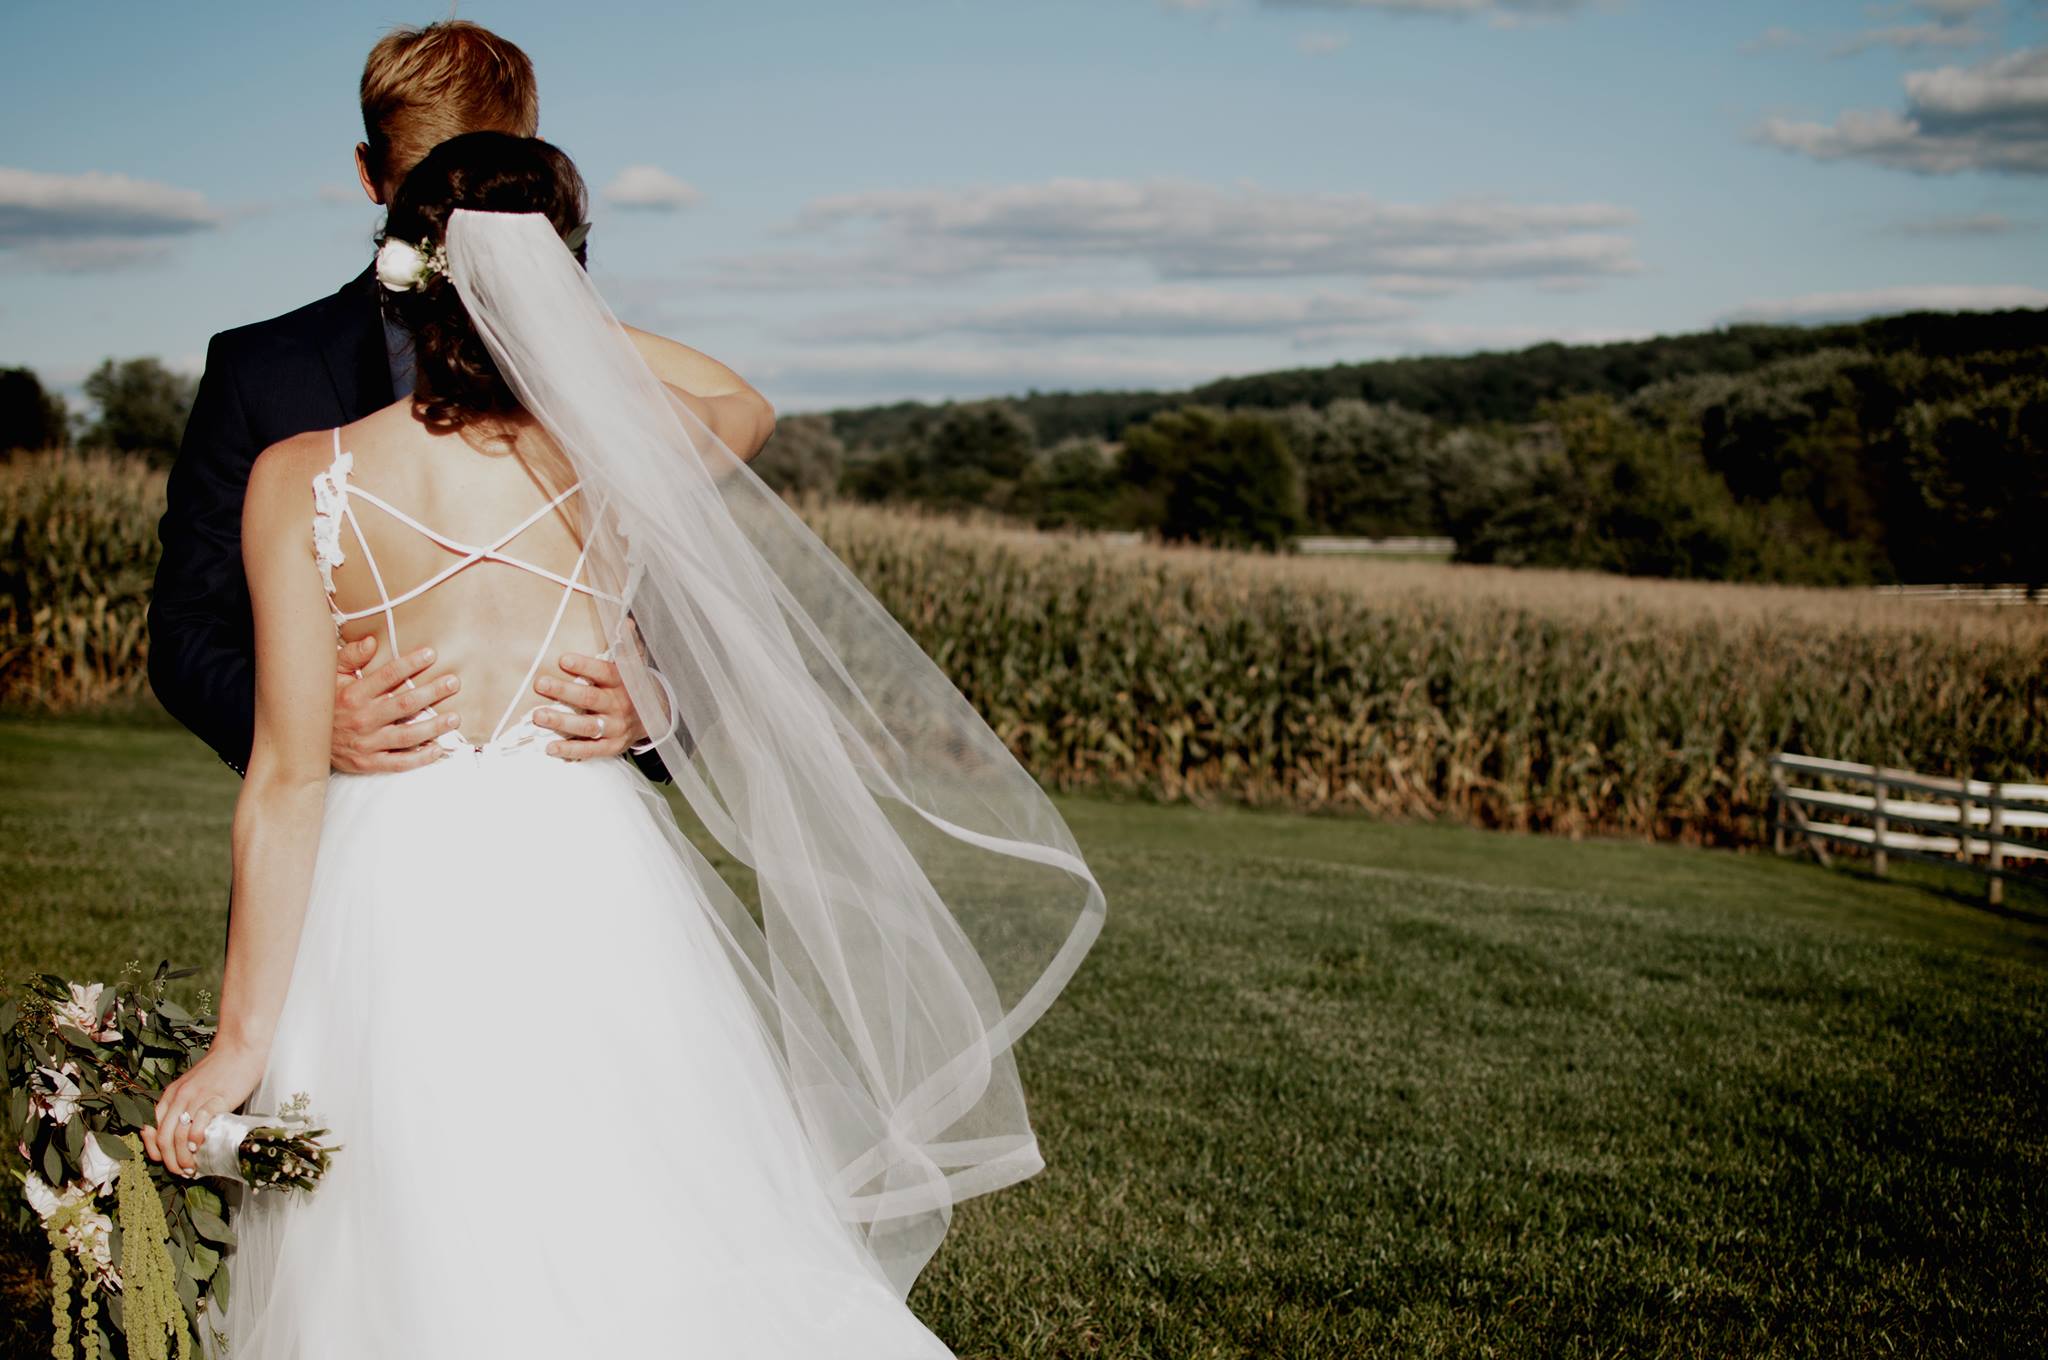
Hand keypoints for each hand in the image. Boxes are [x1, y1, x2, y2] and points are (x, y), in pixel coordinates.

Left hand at [141, 1039, 266, 1177]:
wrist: (240, 1047)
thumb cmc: (221, 1068)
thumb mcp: (194, 1086)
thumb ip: (186, 1105)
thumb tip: (187, 1133)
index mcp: (170, 1095)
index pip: (152, 1129)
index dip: (156, 1151)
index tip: (166, 1162)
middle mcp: (178, 1097)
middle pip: (164, 1137)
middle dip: (169, 1161)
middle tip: (181, 1172)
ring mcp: (196, 1098)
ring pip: (178, 1135)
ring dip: (183, 1157)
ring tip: (192, 1168)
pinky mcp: (215, 1098)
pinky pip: (199, 1122)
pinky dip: (196, 1139)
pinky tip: (200, 1147)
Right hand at [331, 635, 461, 772]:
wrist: (303, 738)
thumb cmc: (323, 701)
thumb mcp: (329, 674)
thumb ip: (350, 656)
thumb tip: (372, 641)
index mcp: (354, 694)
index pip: (388, 676)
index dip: (411, 663)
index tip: (432, 654)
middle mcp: (362, 718)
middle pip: (404, 704)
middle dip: (432, 692)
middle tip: (454, 683)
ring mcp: (366, 743)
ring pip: (407, 735)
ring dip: (433, 726)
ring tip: (454, 717)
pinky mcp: (368, 762)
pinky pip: (399, 762)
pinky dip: (420, 759)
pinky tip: (438, 749)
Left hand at [532, 652, 649, 758]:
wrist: (654, 716)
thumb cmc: (633, 684)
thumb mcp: (634, 663)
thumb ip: (627, 644)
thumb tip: (625, 620)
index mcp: (624, 682)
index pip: (605, 673)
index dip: (585, 667)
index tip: (563, 659)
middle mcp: (620, 705)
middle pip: (591, 699)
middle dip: (564, 692)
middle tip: (540, 683)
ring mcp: (615, 727)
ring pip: (588, 726)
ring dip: (562, 722)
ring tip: (537, 716)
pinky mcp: (612, 746)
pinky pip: (591, 750)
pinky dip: (571, 751)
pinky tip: (550, 748)